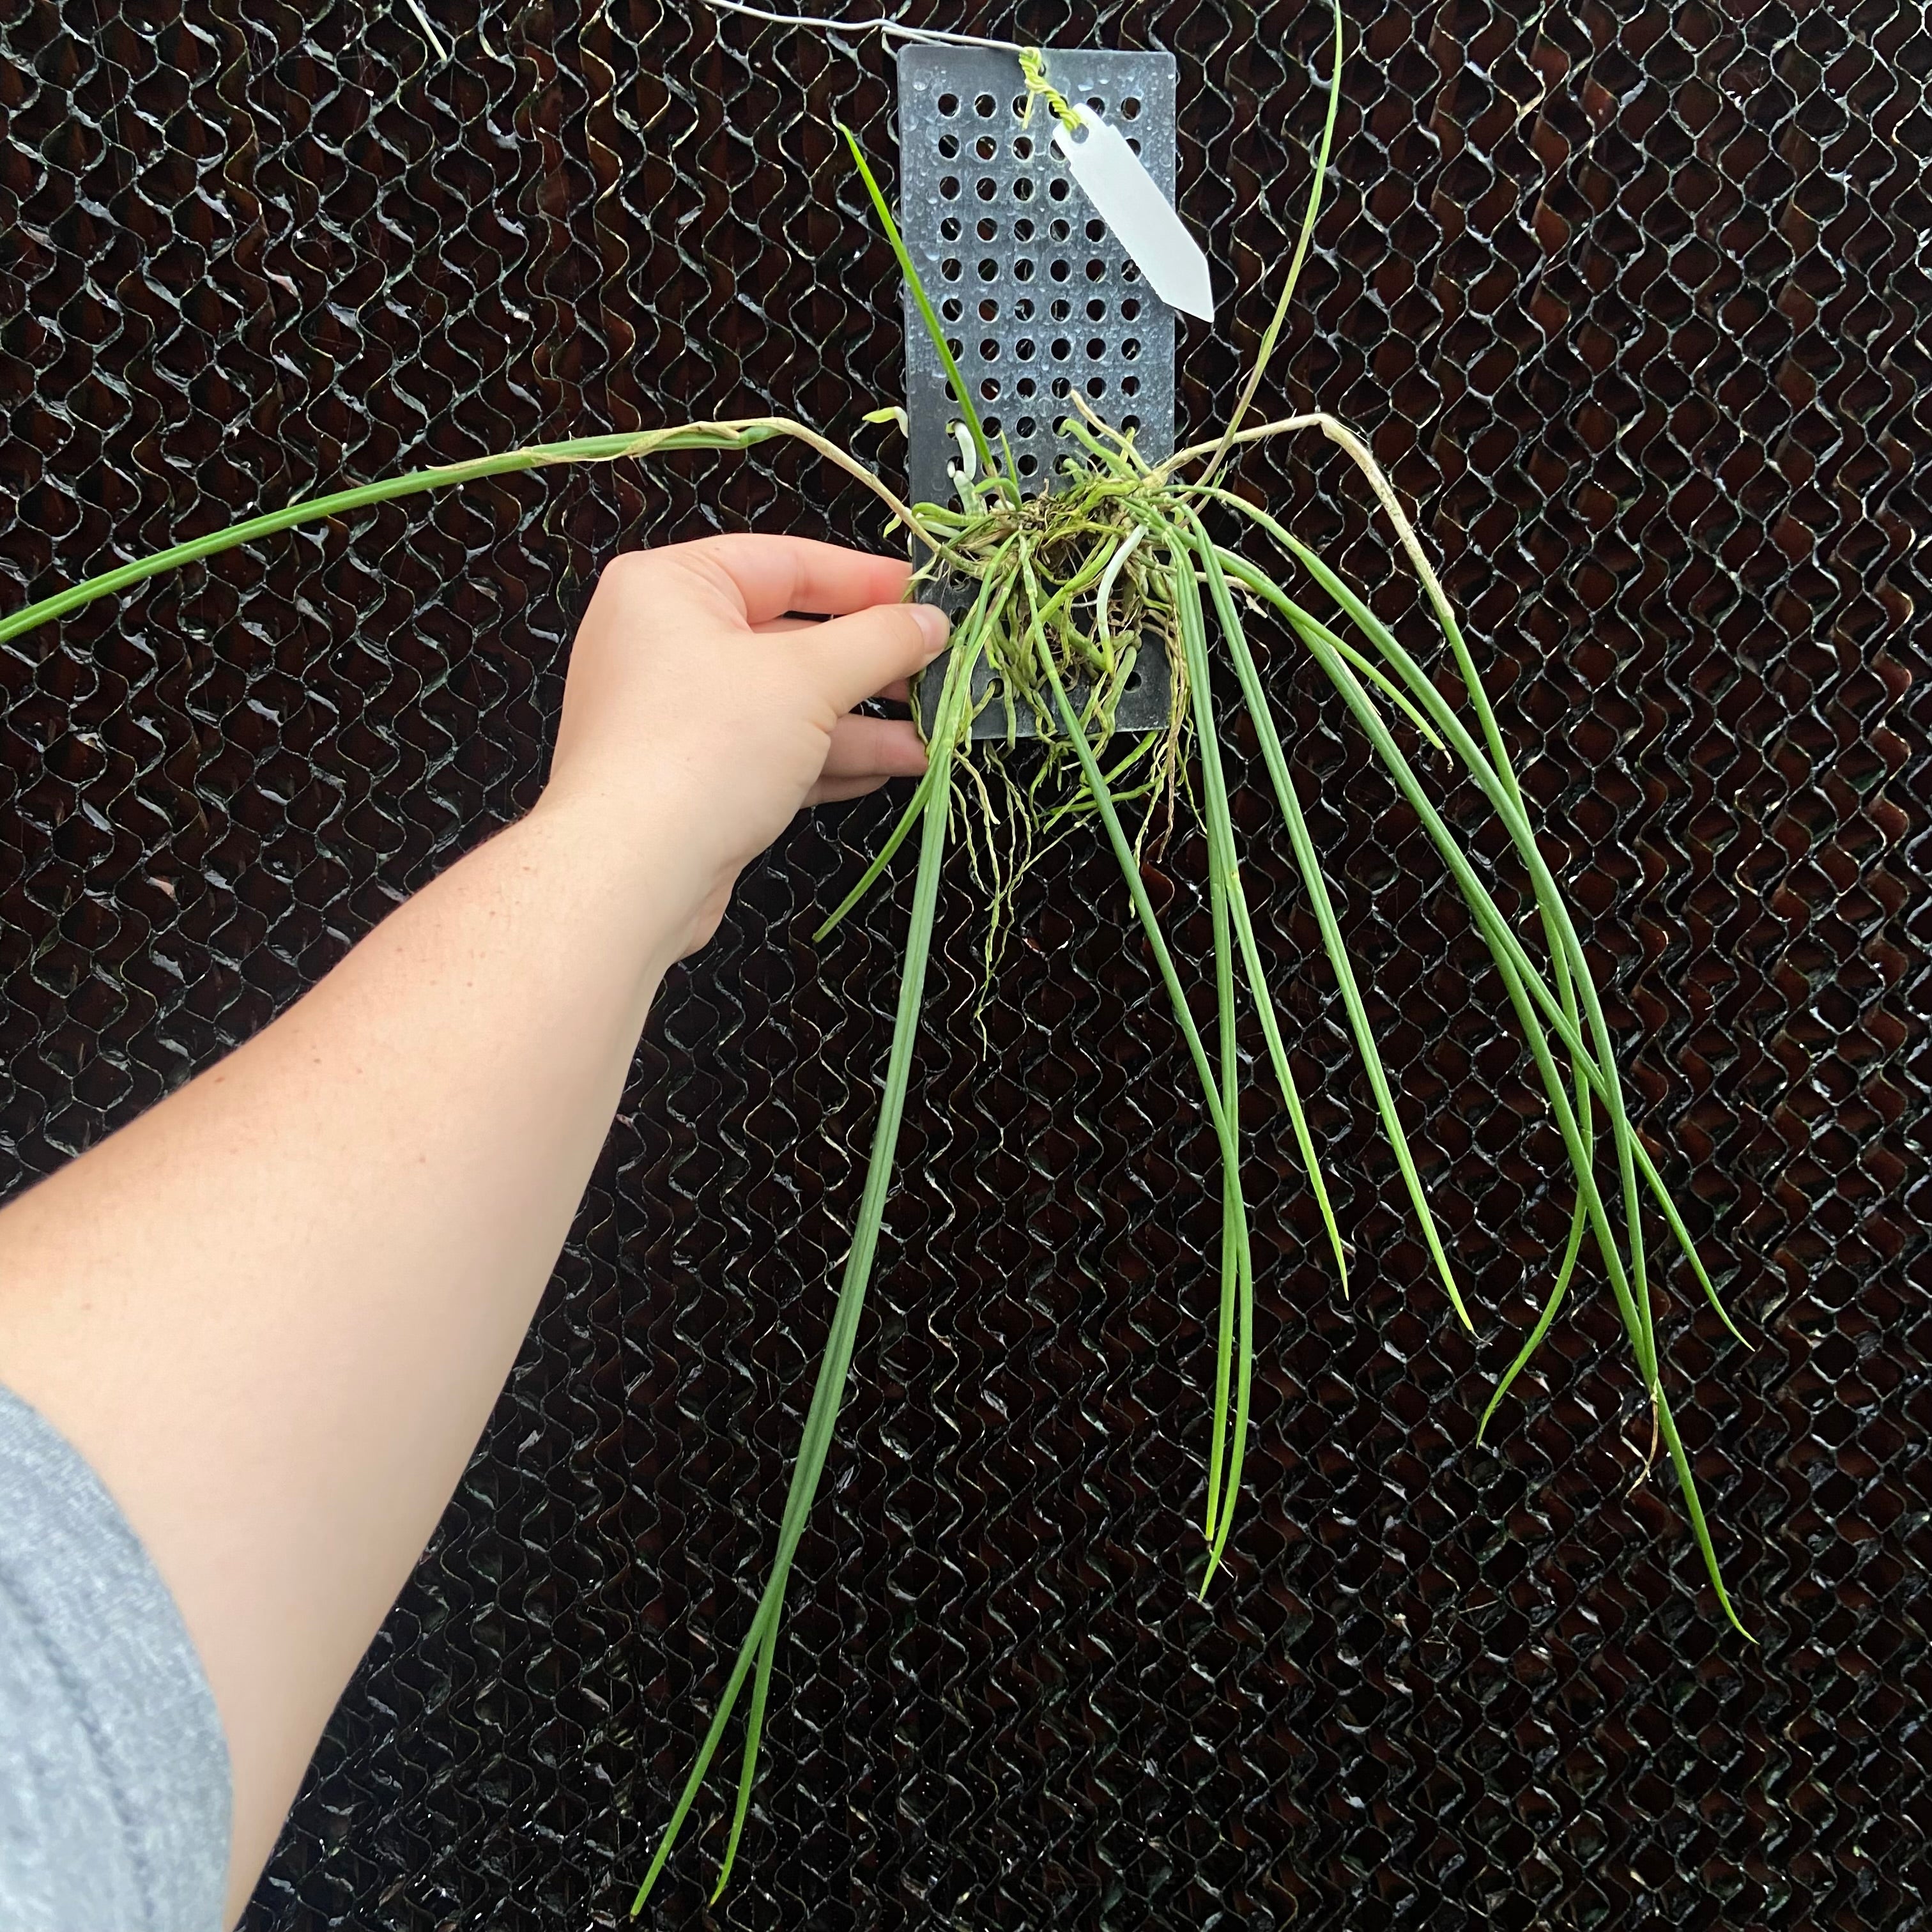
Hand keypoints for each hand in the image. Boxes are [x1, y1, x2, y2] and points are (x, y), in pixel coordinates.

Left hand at [535, 535, 948, 953]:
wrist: (630, 873)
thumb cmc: (697, 751)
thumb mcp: (806, 678)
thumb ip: (878, 641)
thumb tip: (929, 621)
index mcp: (671, 587)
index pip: (785, 562)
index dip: (864, 580)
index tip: (925, 596)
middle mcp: (664, 643)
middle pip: (790, 637)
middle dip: (870, 664)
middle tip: (935, 671)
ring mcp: (676, 716)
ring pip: (787, 704)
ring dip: (862, 722)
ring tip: (929, 734)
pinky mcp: (691, 778)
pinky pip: (772, 753)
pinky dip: (828, 759)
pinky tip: (886, 767)